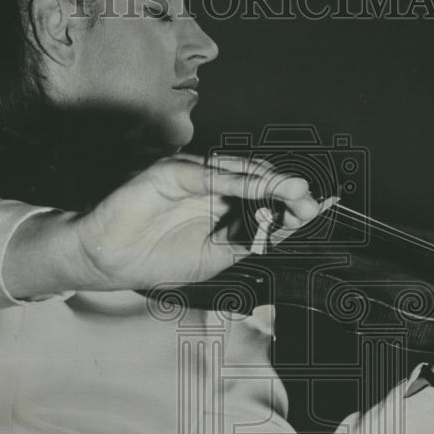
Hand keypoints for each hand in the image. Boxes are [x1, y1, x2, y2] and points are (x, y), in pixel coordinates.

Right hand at [69, 153, 320, 289]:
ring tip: (297, 192)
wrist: (110, 262)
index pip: (268, 197)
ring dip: (271, 182)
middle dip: (289, 193)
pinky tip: (258, 188)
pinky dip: (236, 181)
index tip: (323, 207)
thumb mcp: (217, 259)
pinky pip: (209, 175)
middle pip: (260, 179)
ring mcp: (193, 175)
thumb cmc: (158, 259)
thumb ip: (250, 244)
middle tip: (312, 204)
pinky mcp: (170, 172)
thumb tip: (286, 235)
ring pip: (240, 171)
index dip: (294, 202)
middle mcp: (213, 185)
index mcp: (225, 204)